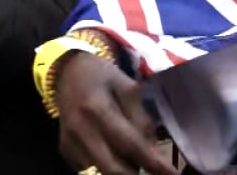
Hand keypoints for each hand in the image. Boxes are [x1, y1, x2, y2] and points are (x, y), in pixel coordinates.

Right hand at [55, 52, 176, 174]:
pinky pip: (91, 167)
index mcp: (97, 108)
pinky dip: (106, 163)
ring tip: (130, 150)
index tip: (172, 174)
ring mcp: (69, 142)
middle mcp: (80, 130)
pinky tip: (110, 145)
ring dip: (122, 167)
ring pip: (102, 171)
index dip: (154, 163)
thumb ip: (140, 118)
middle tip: (154, 168)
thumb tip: (153, 151)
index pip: (131, 144)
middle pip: (113, 169)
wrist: (67, 72)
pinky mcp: (65, 150)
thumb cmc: (102, 76)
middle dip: (137, 174)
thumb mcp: (127, 87)